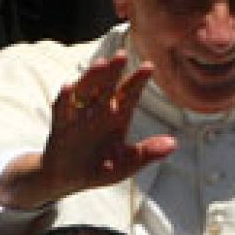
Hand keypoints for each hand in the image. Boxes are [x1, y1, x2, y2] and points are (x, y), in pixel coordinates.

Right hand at [0, 52, 169, 208]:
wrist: (68, 179)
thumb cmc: (100, 168)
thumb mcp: (126, 164)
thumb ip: (147, 153)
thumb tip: (173, 144)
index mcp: (117, 116)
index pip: (129, 94)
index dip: (137, 81)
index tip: (148, 67)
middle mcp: (98, 110)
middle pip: (107, 86)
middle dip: (114, 71)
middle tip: (122, 55)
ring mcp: (79, 115)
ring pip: (85, 90)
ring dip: (92, 77)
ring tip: (100, 64)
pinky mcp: (61, 125)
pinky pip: (61, 109)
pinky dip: (64, 98)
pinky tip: (68, 87)